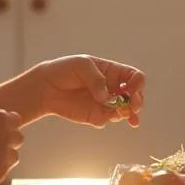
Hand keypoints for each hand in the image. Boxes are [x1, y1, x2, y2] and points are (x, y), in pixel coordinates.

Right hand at [0, 109, 22, 184]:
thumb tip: (8, 128)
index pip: (15, 119)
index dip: (6, 127)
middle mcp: (5, 135)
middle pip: (19, 138)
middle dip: (9, 142)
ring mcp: (5, 155)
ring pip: (14, 156)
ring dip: (3, 158)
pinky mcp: (1, 172)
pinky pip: (3, 171)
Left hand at [30, 55, 145, 127]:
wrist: (46, 87)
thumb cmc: (65, 70)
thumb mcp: (82, 65)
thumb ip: (96, 79)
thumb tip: (107, 97)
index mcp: (113, 72)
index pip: (134, 77)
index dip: (137, 83)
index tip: (131, 89)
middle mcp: (113, 88)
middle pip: (135, 96)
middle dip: (138, 101)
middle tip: (134, 106)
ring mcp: (105, 103)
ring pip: (125, 110)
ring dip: (128, 113)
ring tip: (124, 114)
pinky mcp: (96, 115)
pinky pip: (108, 119)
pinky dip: (111, 119)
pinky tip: (105, 117)